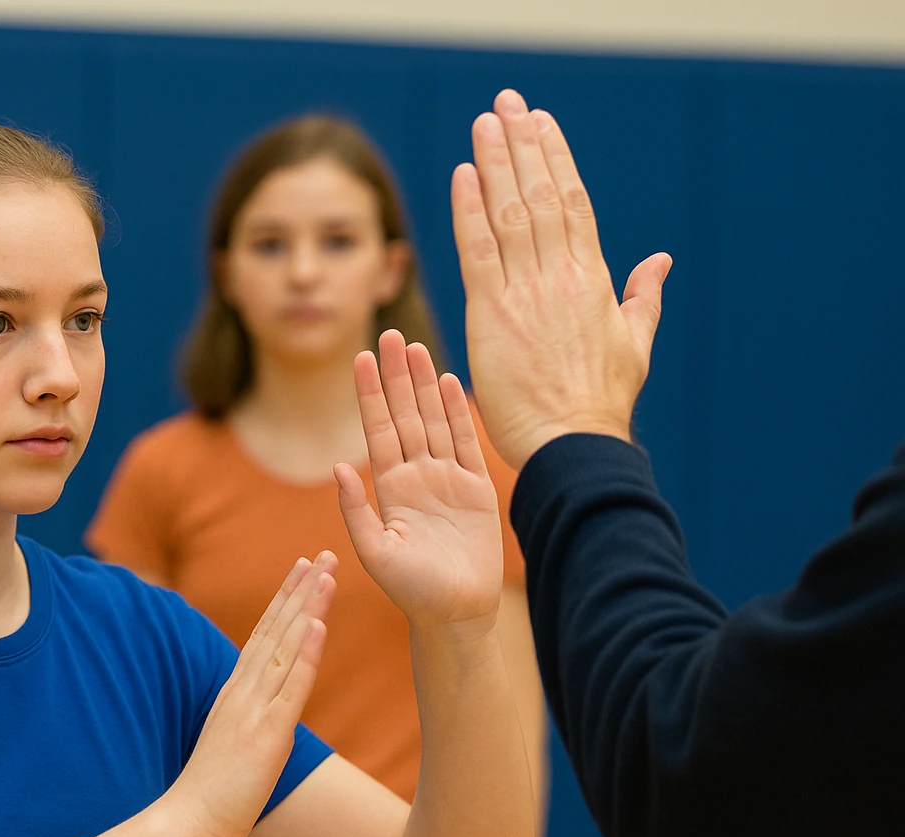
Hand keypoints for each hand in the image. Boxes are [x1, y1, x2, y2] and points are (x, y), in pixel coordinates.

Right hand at [164, 553, 335, 836]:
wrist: (186, 823)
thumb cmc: (207, 793)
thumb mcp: (229, 744)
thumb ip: (245, 720)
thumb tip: (264, 714)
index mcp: (234, 693)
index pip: (263, 634)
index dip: (284, 599)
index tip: (301, 568)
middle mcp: (243, 692)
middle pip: (276, 629)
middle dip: (301, 589)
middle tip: (323, 553)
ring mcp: (254, 710)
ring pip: (286, 648)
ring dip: (307, 608)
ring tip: (327, 573)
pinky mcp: (267, 734)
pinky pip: (291, 687)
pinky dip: (306, 655)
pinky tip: (319, 626)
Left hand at [335, 332, 501, 630]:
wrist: (456, 613)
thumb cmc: (412, 590)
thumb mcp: (375, 552)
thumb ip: (356, 510)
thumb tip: (338, 467)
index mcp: (390, 488)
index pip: (377, 430)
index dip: (369, 395)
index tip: (359, 358)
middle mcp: (417, 476)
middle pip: (404, 415)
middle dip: (395, 376)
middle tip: (387, 334)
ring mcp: (447, 479)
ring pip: (433, 420)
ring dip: (423, 385)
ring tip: (414, 348)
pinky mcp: (476, 488)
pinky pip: (466, 442)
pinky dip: (457, 413)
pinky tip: (448, 382)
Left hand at [454, 88, 672, 468]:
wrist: (576, 444)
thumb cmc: (600, 405)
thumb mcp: (635, 345)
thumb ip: (644, 298)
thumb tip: (661, 261)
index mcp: (594, 280)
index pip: (573, 203)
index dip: (556, 160)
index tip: (543, 125)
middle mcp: (561, 277)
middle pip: (540, 195)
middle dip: (522, 145)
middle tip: (507, 104)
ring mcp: (527, 293)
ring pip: (511, 213)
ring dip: (496, 163)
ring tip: (486, 122)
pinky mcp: (493, 315)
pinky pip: (479, 252)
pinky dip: (470, 212)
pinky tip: (463, 176)